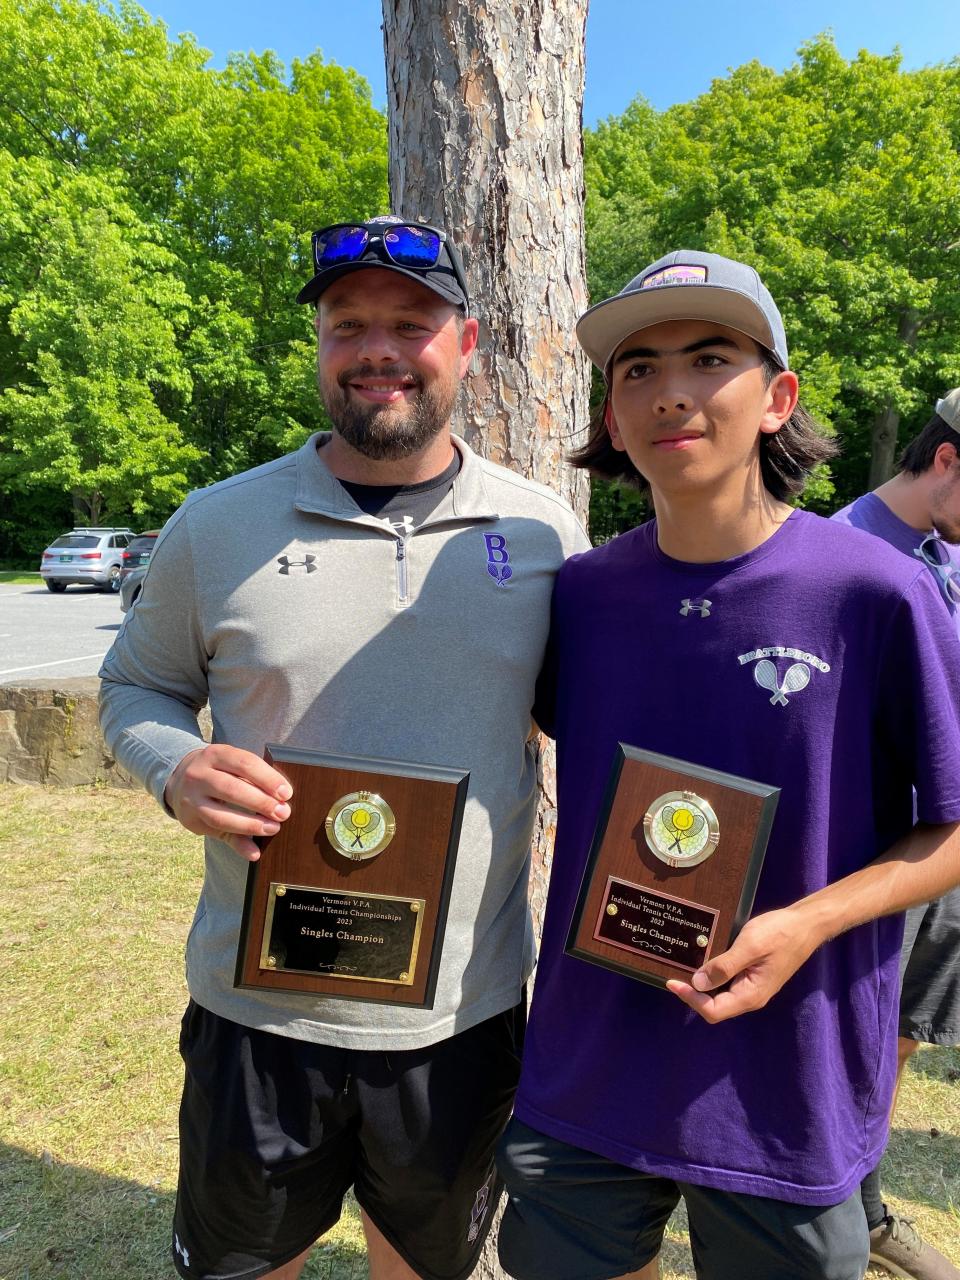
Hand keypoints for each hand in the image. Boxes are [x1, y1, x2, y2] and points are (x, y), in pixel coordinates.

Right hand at [164, 744, 292, 860]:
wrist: (179, 779)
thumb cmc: (219, 772)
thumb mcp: (231, 767)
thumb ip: (254, 781)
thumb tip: (282, 803)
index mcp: (216, 755)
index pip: (245, 764)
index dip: (268, 779)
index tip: (286, 793)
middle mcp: (199, 774)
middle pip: (232, 789)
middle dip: (261, 803)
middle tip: (282, 813)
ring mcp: (191, 798)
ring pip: (221, 816)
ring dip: (250, 825)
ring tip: (272, 828)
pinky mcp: (189, 820)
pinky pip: (217, 834)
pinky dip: (238, 845)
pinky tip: (254, 852)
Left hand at [665, 905, 819, 1022]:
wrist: (806, 924)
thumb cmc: (780, 933)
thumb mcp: (749, 946)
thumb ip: (724, 966)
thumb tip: (697, 983)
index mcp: (750, 995)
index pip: (713, 1011)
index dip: (690, 999)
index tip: (672, 982)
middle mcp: (750, 997)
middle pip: (715, 1006)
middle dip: (693, 994)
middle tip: (673, 974)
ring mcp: (753, 987)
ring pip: (721, 995)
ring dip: (701, 985)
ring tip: (683, 969)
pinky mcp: (753, 976)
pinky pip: (728, 983)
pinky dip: (713, 975)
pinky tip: (704, 962)